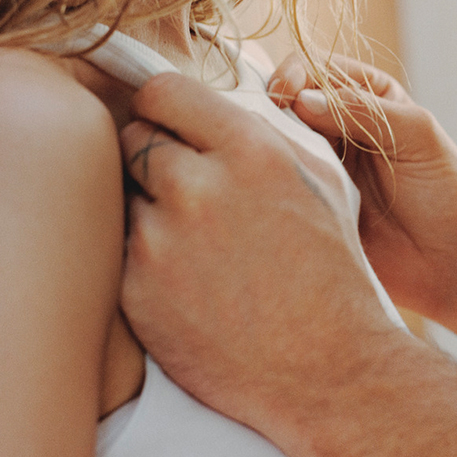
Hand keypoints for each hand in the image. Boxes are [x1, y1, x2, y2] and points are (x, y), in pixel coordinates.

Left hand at [118, 73, 398, 435]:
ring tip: (197, 240)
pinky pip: (124, 252)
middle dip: (154, 153)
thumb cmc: (332, 267)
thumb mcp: (321, 177)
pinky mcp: (136, 293)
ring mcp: (161, 242)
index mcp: (249, 150)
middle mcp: (199, 187)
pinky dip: (148, 259)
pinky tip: (191, 280)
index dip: (161, 103)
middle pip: (135, 139)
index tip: (165, 117)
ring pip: (126, 196)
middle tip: (184, 182)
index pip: (163, 91)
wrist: (329, 365)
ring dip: (151, 208)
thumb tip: (220, 104)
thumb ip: (265, 131)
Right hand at [269, 54, 456, 376]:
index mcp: (367, 97)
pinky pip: (275, 188)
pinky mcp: (309, 207)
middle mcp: (337, 128)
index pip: (316, 69)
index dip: (294, 75)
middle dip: (270, 110)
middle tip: (264, 128)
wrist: (456, 263)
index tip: (286, 95)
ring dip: (264, 148)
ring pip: (274, 145)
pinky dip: (264, 185)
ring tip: (264, 160)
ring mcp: (320, 168)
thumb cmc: (448, 191)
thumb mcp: (417, 134)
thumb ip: (363, 110)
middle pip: (286, 104)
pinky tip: (262, 190)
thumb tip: (301, 99)